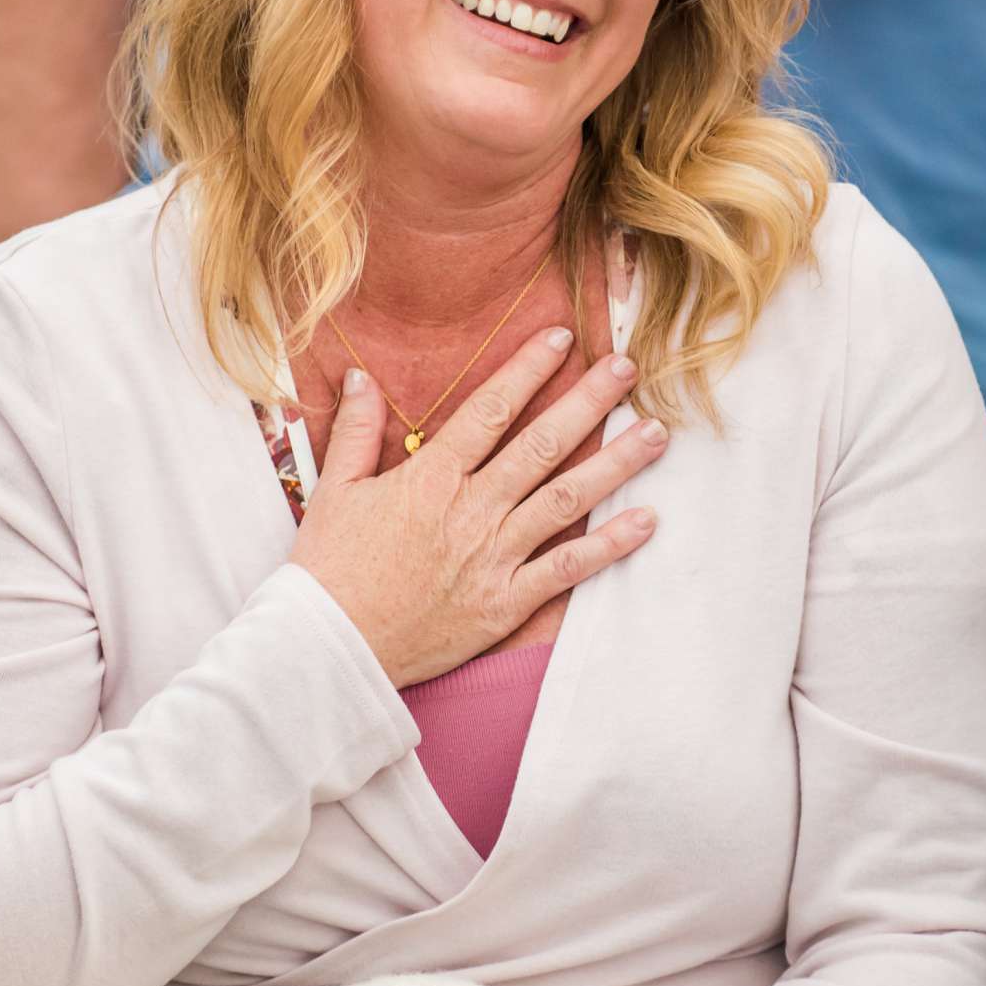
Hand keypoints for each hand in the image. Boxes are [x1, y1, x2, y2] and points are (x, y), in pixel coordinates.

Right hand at [290, 329, 667, 686]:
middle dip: (588, 402)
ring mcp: (494, 557)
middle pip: (541, 444)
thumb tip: (360, 376)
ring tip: (656, 434)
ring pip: (565, 500)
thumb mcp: (335, 490)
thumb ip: (357, 431)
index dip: (529, 369)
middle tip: (628, 368)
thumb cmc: (329, 569)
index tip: (562, 338)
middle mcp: (471, 510)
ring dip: (615, 464)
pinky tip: (646, 522)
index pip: (491, 410)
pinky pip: (567, 570)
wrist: (331, 647)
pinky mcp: (505, 602)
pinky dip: (609, 547)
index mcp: (431, 477)